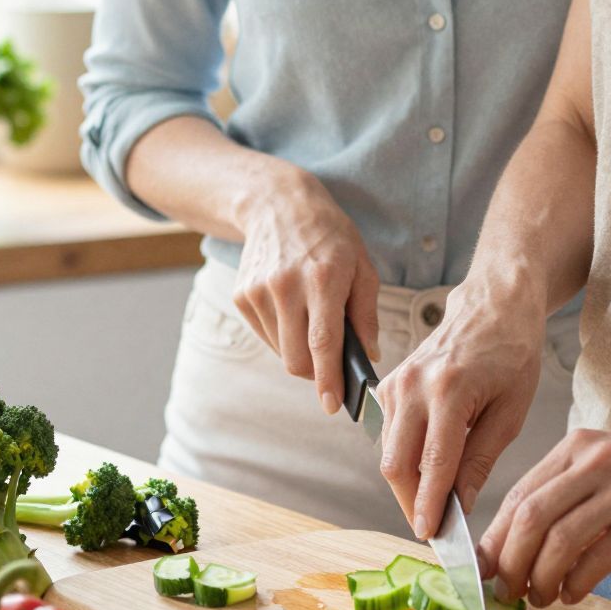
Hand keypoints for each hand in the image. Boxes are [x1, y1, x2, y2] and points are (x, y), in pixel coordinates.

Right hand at [233, 168, 380, 413]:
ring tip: (312, 321)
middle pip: (297, 358)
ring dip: (300, 351)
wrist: (278, 205)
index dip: (329, 378)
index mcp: (322, 279)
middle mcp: (286, 286)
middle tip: (333, 367)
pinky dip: (283, 336)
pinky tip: (293, 310)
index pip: (323, 342)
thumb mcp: (362, 266)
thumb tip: (368, 355)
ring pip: (281, 351)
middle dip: (317, 374)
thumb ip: (366, 313)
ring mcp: (259, 291)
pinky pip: (266, 336)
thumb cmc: (330, 236)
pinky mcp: (242, 295)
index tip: (334, 404)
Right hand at [377, 276, 547, 537]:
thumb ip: (481, 459)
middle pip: (398, 464)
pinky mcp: (389, 383)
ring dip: (408, 485)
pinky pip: (389, 435)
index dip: (432, 507)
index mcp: (450, 390)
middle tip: (435, 531)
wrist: (493, 305)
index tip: (433, 538)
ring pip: (389, 453)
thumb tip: (460, 504)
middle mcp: (415, 385)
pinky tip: (429, 470)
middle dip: (413, 504)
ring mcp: (396, 382)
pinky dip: (406, 459)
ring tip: (436, 505)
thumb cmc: (513, 352)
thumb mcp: (511, 411)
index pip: (434, 464)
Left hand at [479, 416, 610, 608]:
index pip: (517, 496)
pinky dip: (576, 583)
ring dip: (540, 580)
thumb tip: (526, 541)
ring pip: (558, 540)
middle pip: (528, 518)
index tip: (486, 571)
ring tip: (541, 598)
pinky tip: (573, 593)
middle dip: (509, 564)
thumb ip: (572, 490)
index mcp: (579, 447)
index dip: (495, 540)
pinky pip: (598, 558)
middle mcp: (595, 462)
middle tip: (508, 592)